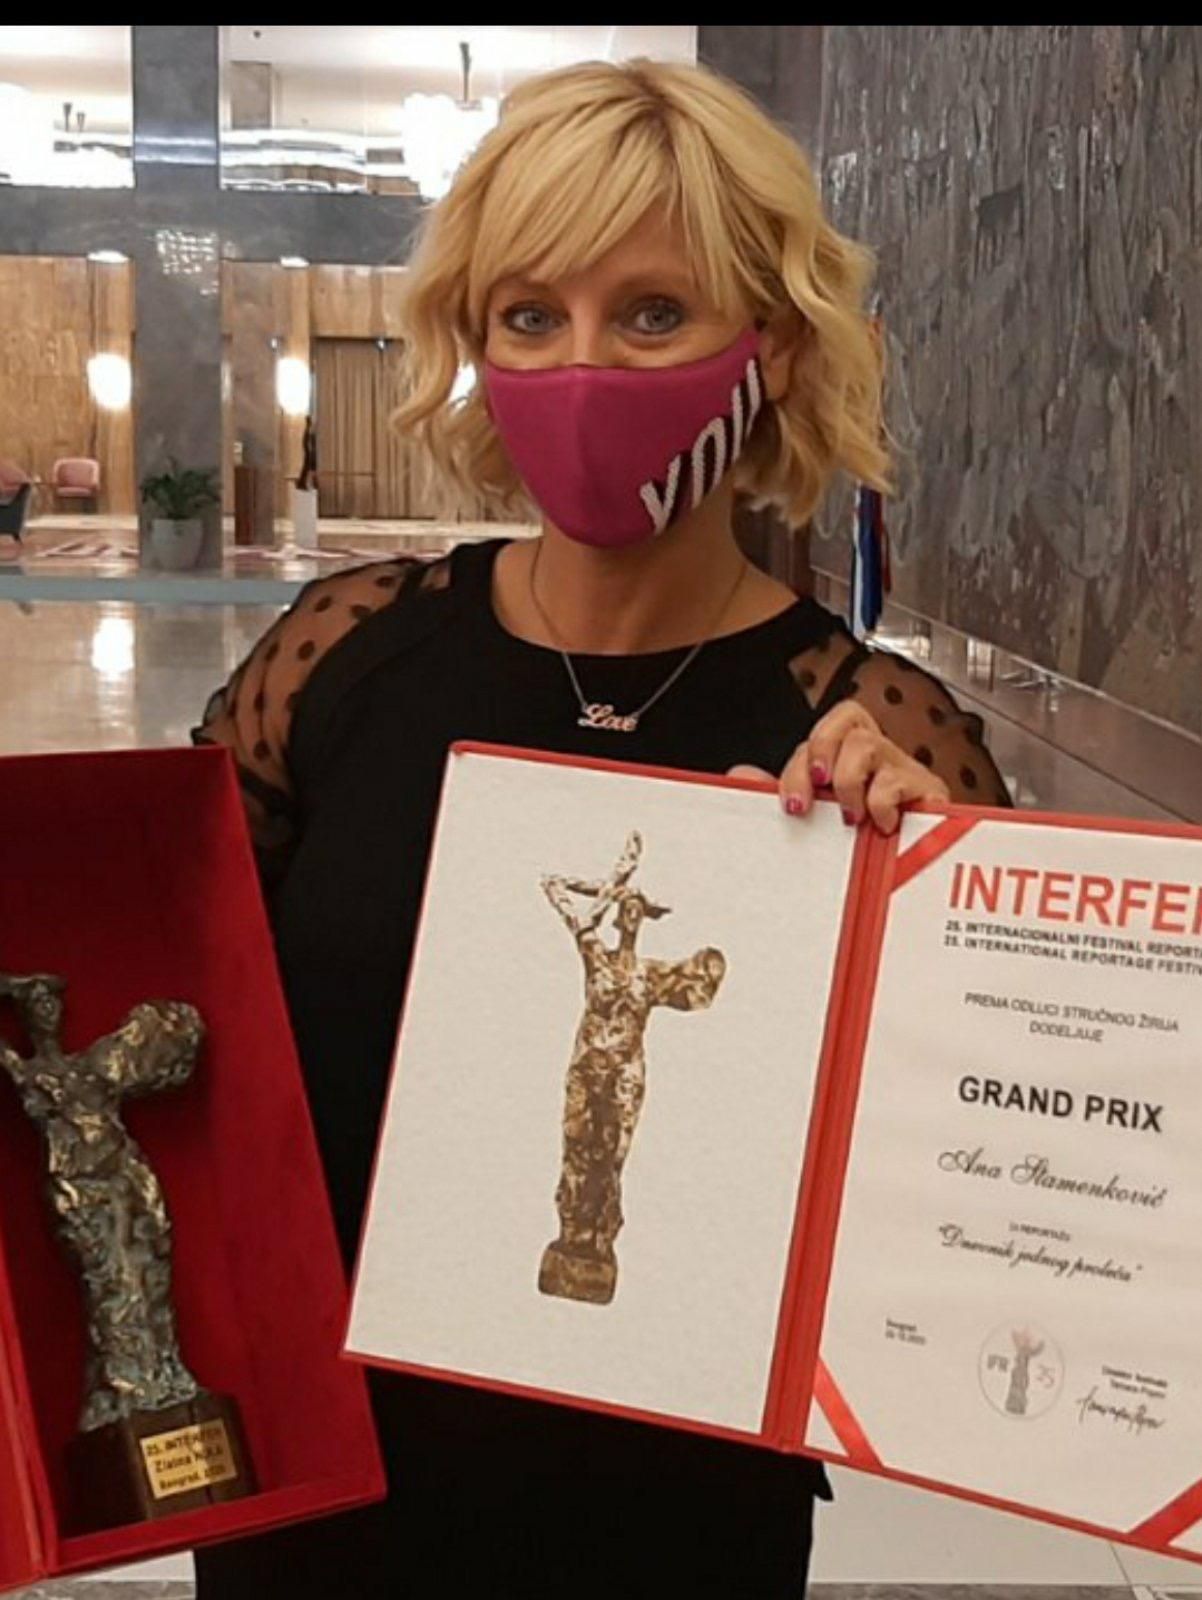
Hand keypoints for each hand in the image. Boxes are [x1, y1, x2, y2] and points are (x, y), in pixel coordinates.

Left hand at [730, 701, 949, 834]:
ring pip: (869, 743)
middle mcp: (878, 757)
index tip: (793, 802)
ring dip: (849, 783)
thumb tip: (741, 773)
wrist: (907, 878)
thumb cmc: (860, 845)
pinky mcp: (928, 793)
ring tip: (850, 815)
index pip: (824, 730)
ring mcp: (904, 771)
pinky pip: (899, 779)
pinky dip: (881, 804)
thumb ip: (783, 793)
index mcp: (850, 757)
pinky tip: (880, 825)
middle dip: (823, 753)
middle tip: (819, 791)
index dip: (802, 762)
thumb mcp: (814, 817)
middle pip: (849, 717)